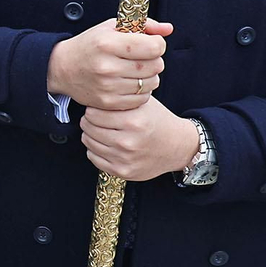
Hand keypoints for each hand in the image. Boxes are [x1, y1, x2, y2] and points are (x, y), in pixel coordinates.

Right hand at [47, 18, 169, 110]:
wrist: (62, 68)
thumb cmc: (90, 45)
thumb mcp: (111, 28)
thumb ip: (143, 25)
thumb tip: (168, 29)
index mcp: (107, 43)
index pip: (154, 47)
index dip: (157, 44)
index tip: (150, 43)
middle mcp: (107, 66)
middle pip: (156, 65)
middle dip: (154, 60)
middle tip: (141, 57)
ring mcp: (108, 86)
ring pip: (152, 83)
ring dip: (149, 76)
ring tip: (135, 70)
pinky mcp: (109, 102)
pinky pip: (142, 98)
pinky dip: (141, 90)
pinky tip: (129, 82)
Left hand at [81, 97, 200, 181]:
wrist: (177, 147)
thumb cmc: (157, 121)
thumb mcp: (143, 103)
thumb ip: (120, 98)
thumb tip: (93, 95)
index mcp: (134, 121)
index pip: (92, 113)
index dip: (93, 109)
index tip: (96, 109)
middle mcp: (129, 142)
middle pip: (88, 128)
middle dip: (89, 121)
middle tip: (96, 120)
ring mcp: (125, 159)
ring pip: (88, 142)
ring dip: (91, 135)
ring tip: (102, 131)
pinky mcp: (123, 172)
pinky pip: (93, 158)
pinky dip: (95, 150)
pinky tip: (106, 144)